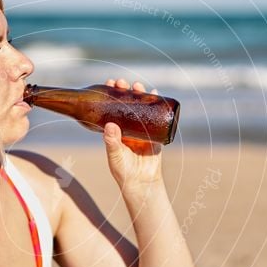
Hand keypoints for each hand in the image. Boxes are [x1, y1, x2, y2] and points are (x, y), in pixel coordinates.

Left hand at [103, 78, 162, 194]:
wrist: (142, 182)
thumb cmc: (124, 171)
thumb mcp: (115, 156)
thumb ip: (111, 142)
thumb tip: (109, 124)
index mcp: (115, 129)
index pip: (111, 107)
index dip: (111, 94)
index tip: (110, 83)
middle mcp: (127, 125)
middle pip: (126, 103)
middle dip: (124, 91)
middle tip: (122, 83)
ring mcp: (141, 128)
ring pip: (141, 107)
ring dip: (140, 94)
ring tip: (138, 86)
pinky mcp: (154, 132)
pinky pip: (156, 115)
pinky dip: (156, 103)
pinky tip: (155, 93)